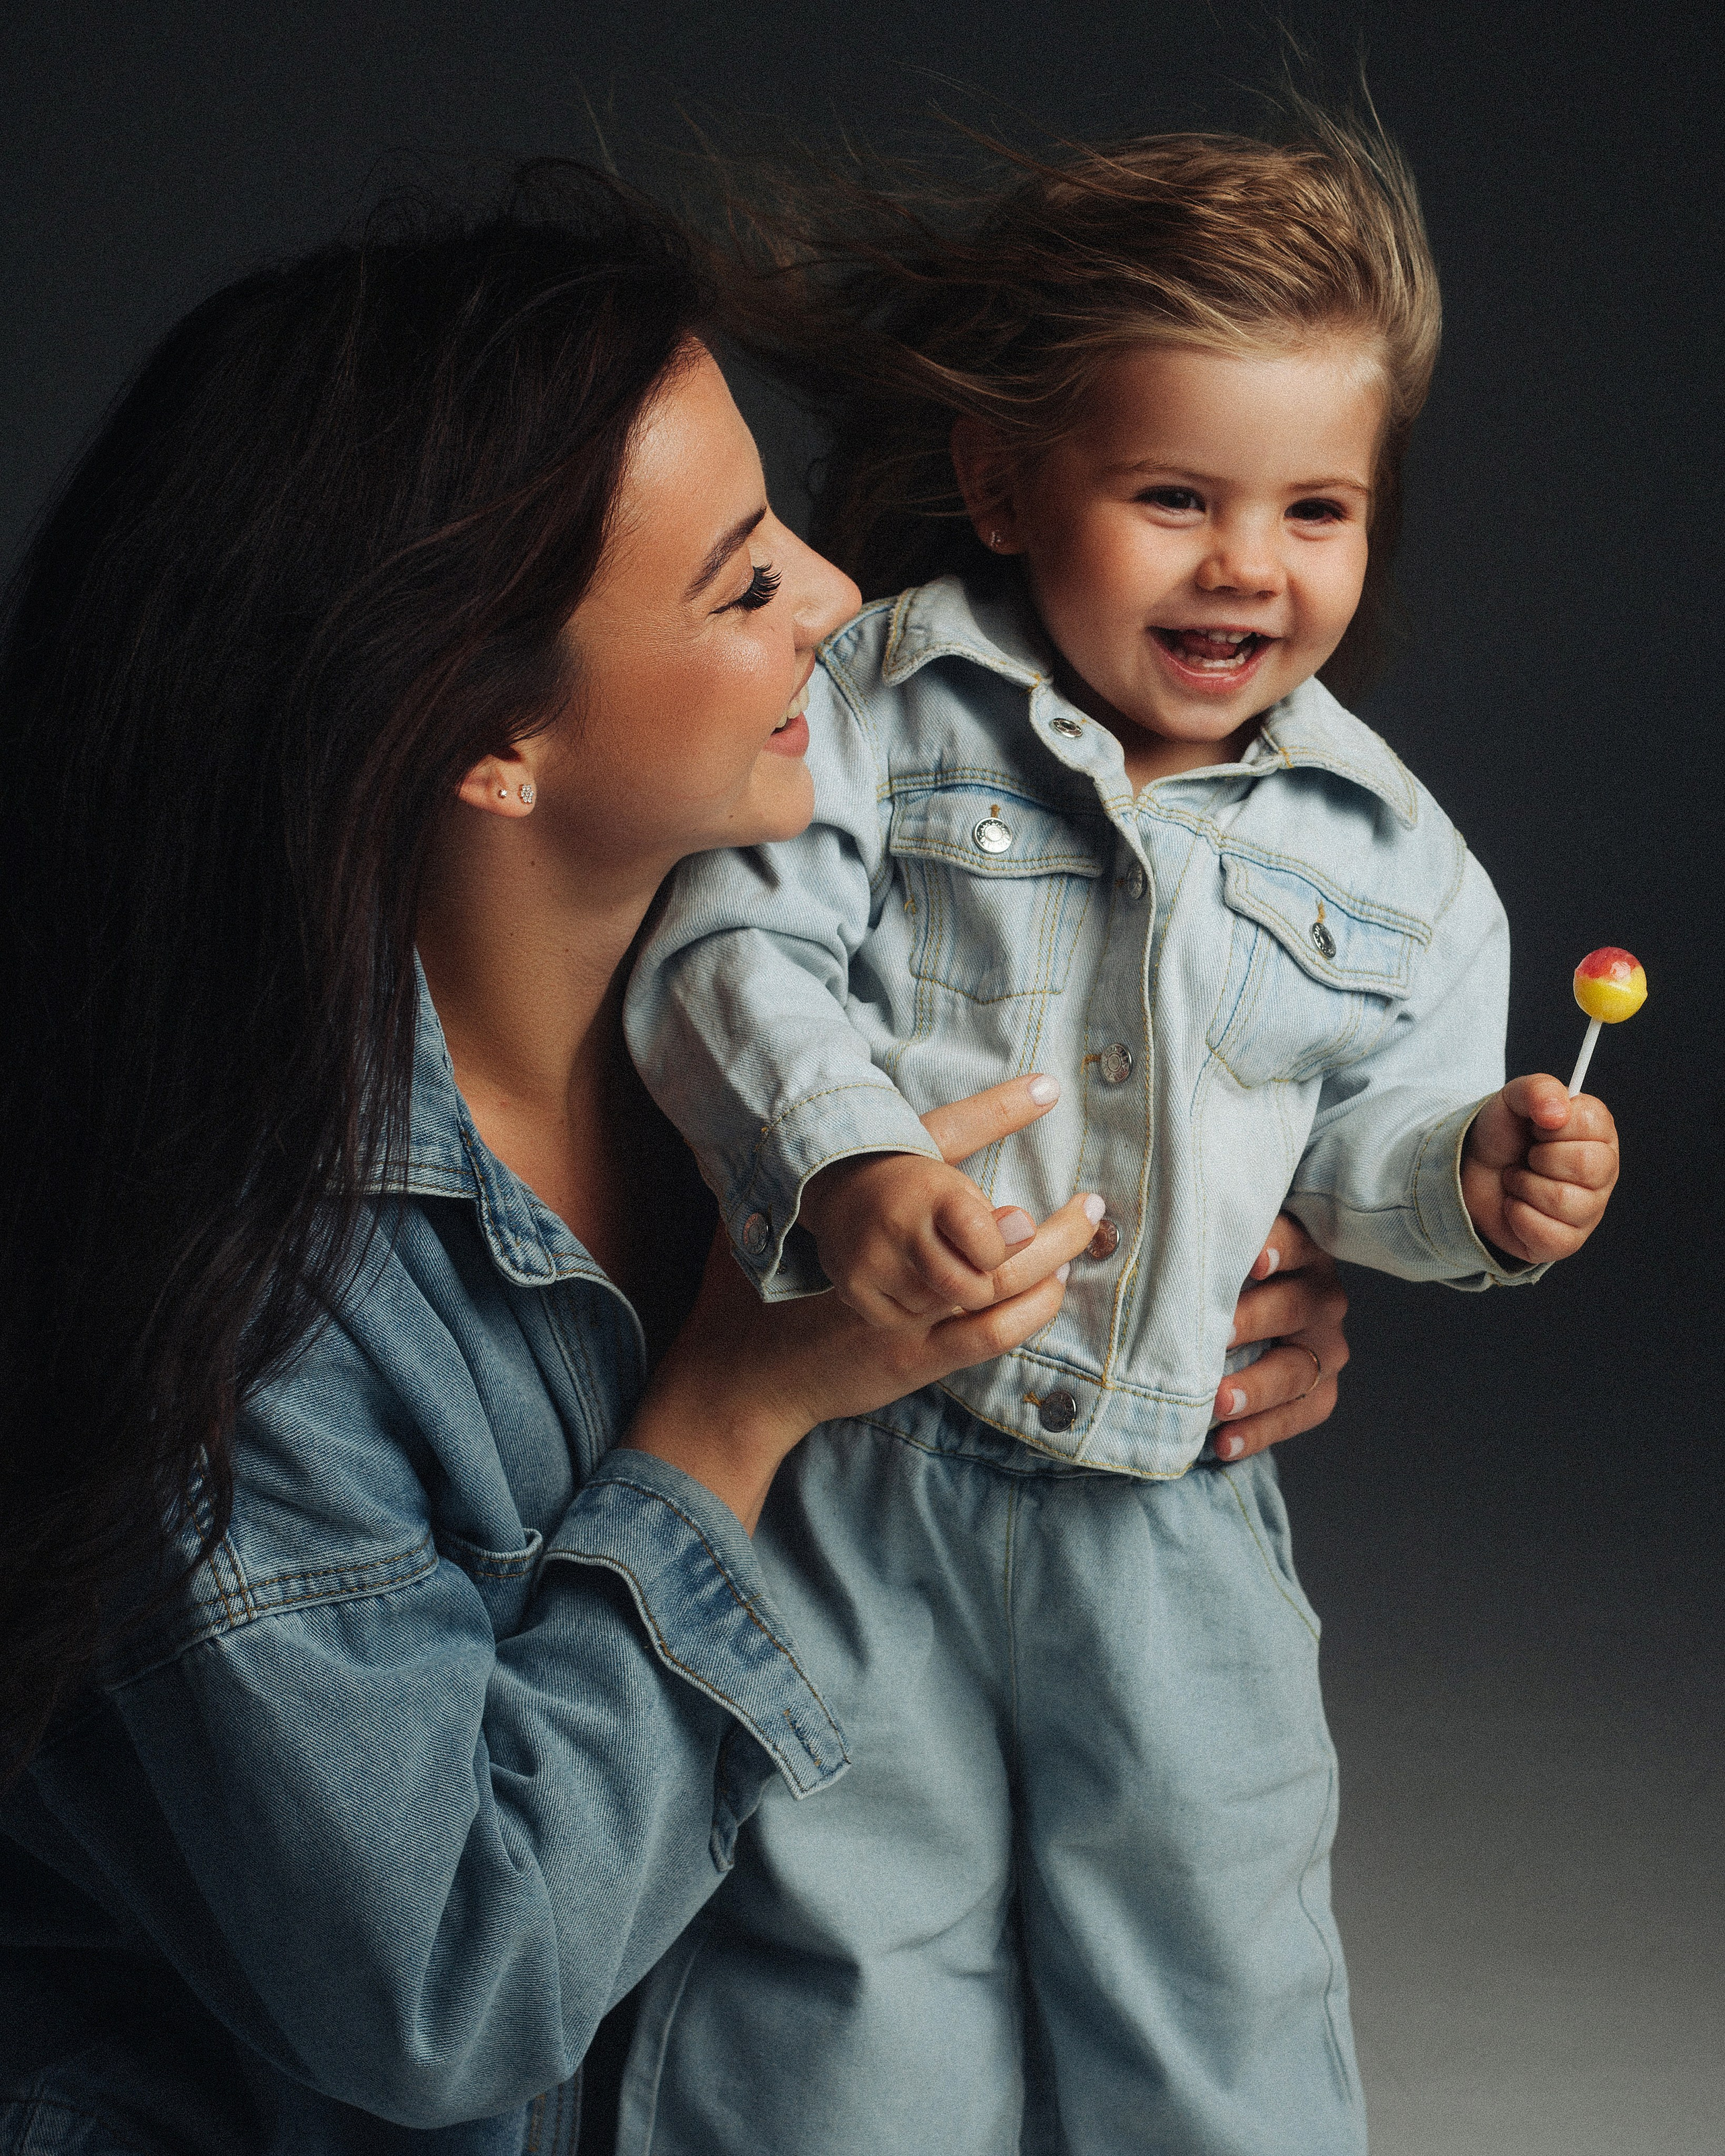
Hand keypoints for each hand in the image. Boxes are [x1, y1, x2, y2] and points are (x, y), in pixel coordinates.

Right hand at [624, 1076, 1098, 1528]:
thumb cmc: (756, 1289)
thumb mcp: (774, 1213)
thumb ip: (816, 1168)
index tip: (1048, 1088)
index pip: (937, 1139)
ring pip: (996, 1278)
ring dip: (1050, 1257)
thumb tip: (840, 1099)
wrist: (740, 1375)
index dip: (995, 1110)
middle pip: (985, 1222)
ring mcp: (900, 1305)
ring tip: (1083, 1238)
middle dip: (1047, 1217)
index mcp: (858, 1199)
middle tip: (1091, 1202)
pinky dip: (1030, 1311)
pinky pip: (987, 1333)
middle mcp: (885, 1247)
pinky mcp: (909, 1354)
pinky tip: (1053, 1289)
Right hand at [798, 1151, 1027, 1327]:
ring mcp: (872, 1261)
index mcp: (934, 1193)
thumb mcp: (963, 1186)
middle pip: (969, 1290)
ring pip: (938, 1310)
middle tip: (979, 1270)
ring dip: (951, 1297)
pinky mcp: (854, 1288)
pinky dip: (917, 1309)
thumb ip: (999, 1216)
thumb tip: (1025, 1233)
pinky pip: (905, 1320)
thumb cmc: (921, 1192)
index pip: (987, 1244)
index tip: (1000, 1247)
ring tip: (939, 1266)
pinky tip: (911, 1280)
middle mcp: (899, 1226)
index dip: (1001, 1254)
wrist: (842, 1187)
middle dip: (984, 1286)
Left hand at [1209, 1216, 1350, 1462]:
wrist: (1240, 1327)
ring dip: (1257, 1388)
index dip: (1278, 1247)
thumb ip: (1185, 1248)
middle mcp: (1319, 1294)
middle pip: (1295, 1306)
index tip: (1254, 1260)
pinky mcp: (1320, 1389)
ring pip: (1298, 1369)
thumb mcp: (1206, 1257)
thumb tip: (1111, 1232)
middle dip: (1254, 1322)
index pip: (1294, 1241)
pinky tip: (1225, 1444)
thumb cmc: (1210, 1280)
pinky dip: (1262, 1432)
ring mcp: (1323, 1345)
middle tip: (1218, 1337)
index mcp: (1298, 1251)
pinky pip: (1300, 1414)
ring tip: (1220, 1404)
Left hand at [1461, 1074, 1619, 1265]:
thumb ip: (1537, 1089)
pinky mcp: (1567, 1241)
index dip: (1552, 1123)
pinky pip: (1547, 1232)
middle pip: (1586, 1165)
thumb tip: (1557, 1112)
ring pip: (1564, 1200)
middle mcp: (1603, 1172)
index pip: (1592, 1124)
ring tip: (1518, 1179)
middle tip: (1527, 1155)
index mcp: (1598, 1133)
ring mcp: (1589, 1210)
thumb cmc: (1502, 1136)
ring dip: (1524, 1185)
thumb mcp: (1512, 1100)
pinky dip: (1517, 1214)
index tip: (1536, 1126)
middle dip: (1540, 1157)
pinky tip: (1515, 1204)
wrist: (1470, 1174)